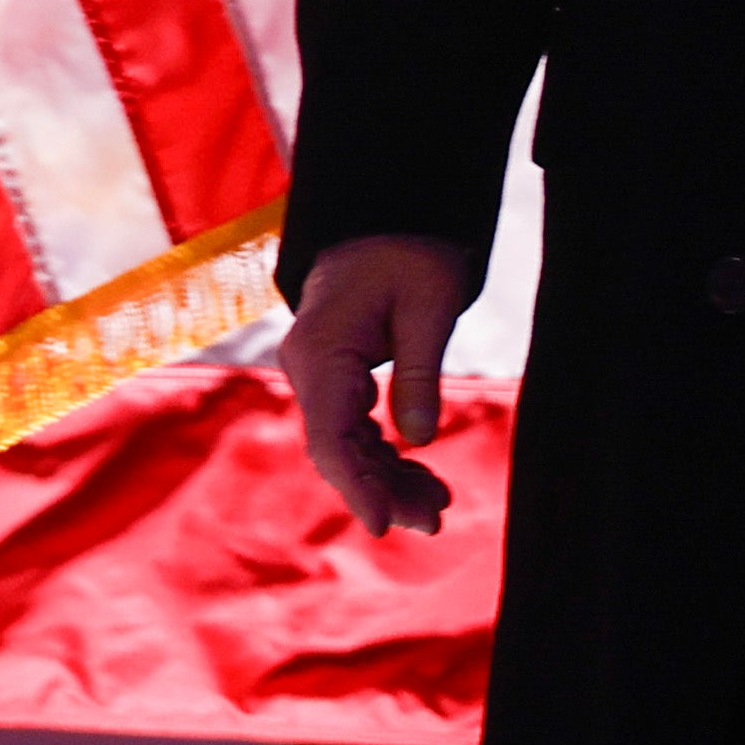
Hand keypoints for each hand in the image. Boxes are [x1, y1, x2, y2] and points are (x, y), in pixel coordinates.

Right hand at [281, 235, 472, 538]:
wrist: (385, 221)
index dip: (356, 485)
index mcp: (320, 350)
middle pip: (338, 451)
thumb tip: (420, 440)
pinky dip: (385, 458)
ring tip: (436, 507)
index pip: (330, 436)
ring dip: (387, 480)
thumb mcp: (429, 304)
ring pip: (347, 448)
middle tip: (433, 520)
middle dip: (382, 491)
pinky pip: (354, 432)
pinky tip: (421, 479)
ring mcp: (319, 376)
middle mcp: (309, 368)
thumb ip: (420, 371)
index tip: (383, 524)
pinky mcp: (336, 380)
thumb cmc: (409, 253)